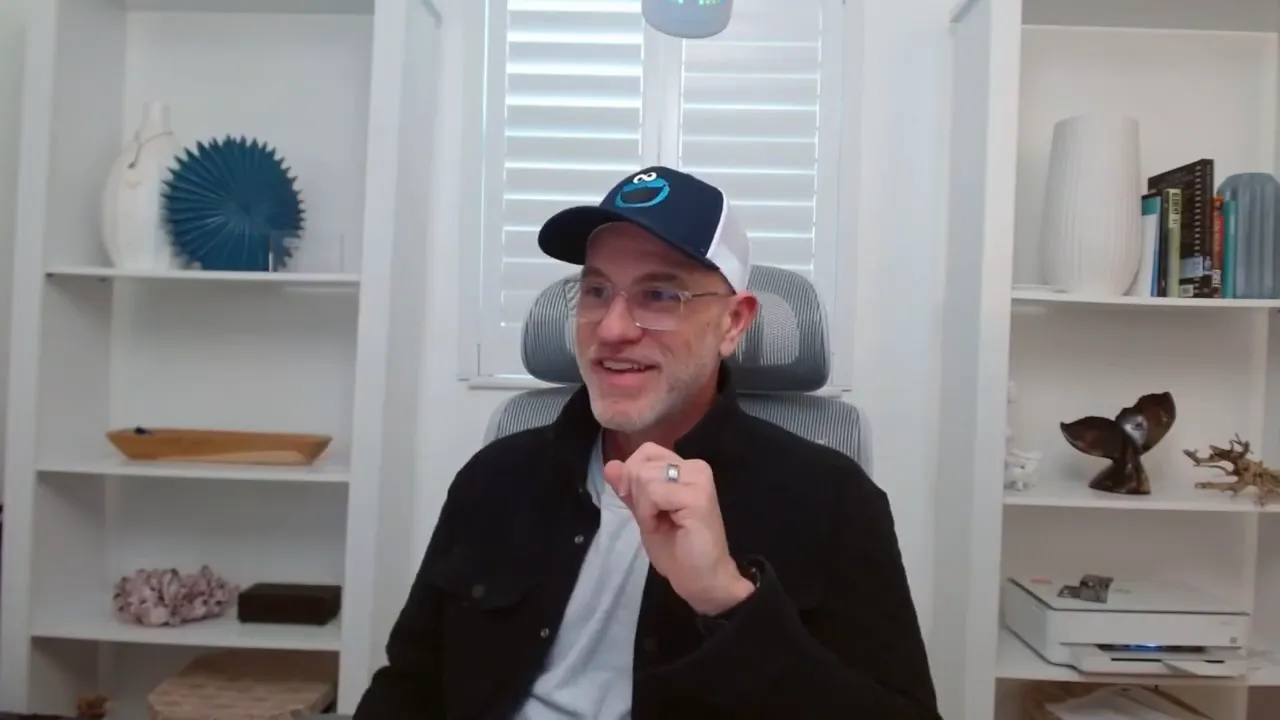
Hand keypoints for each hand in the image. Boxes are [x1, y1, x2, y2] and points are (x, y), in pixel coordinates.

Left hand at [603, 442, 755, 615]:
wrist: (701, 579)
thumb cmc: (676, 550)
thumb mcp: (644, 514)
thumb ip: (629, 489)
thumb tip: (610, 465)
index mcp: (686, 468)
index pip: (646, 452)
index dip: (633, 478)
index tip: (646, 507)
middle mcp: (695, 467)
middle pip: (640, 465)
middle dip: (638, 497)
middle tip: (658, 521)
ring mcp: (699, 479)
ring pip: (643, 477)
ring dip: (643, 508)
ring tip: (662, 525)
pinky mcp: (697, 496)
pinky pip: (652, 493)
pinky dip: (648, 514)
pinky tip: (663, 527)